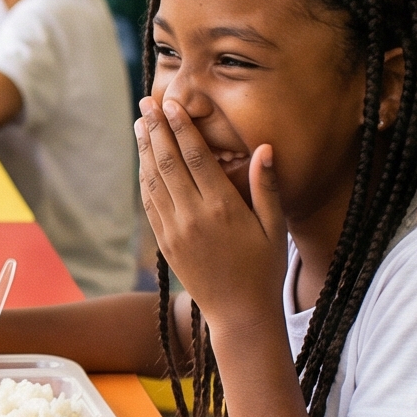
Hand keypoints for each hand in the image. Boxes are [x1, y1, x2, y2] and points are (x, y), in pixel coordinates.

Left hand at [135, 96, 287, 327]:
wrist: (239, 314)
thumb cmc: (265, 269)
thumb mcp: (275, 228)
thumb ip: (267, 186)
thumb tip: (265, 147)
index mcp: (222, 208)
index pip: (195, 157)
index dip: (180, 128)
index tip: (171, 104)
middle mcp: (192, 216)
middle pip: (167, 162)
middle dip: (155, 129)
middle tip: (146, 103)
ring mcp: (174, 230)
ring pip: (153, 180)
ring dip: (145, 150)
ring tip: (140, 124)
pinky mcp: (164, 243)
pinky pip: (150, 203)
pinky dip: (144, 177)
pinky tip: (144, 161)